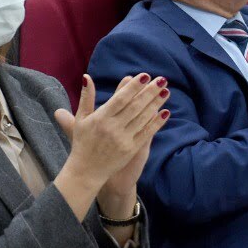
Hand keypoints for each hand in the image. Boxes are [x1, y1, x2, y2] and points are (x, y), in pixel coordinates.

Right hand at [54, 74, 168, 217]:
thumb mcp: (80, 119)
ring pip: (143, 118)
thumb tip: (87, 77)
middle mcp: (113, 127)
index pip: (120, 98)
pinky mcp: (131, 150)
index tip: (145, 76)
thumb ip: (86, 98)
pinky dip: (156, 122)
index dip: (133, 87)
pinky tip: (165, 112)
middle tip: (162, 79)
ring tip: (166, 91)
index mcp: (100, 118)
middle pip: (135, 106)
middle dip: (150, 92)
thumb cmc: (83, 143)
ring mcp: (123, 139)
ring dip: (156, 104)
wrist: (87, 171)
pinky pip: (146, 133)